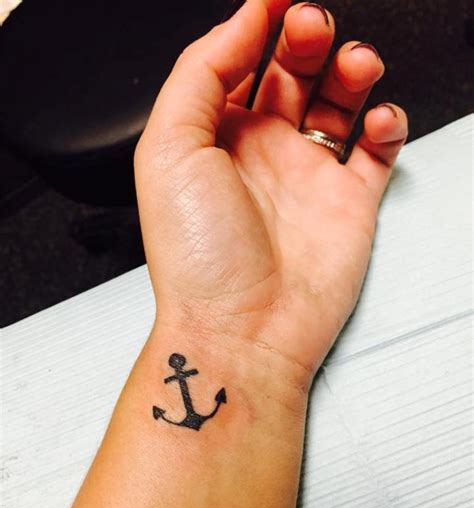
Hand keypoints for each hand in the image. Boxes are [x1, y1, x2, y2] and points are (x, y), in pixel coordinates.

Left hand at [135, 0, 407, 384]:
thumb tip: (244, 20)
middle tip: (311, 30)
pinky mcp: (349, 204)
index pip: (239, 62)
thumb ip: (201, 72)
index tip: (278, 0)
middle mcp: (261, 154)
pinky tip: (377, 120)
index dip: (258, 22)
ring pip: (337, 103)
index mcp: (213, 138)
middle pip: (291, 72)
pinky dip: (385, 123)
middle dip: (305, 38)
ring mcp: (307, 178)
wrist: (243, 332)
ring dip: (349, 70)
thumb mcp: (168, 148)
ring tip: (352, 65)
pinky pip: (376, 150)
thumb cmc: (199, 258)